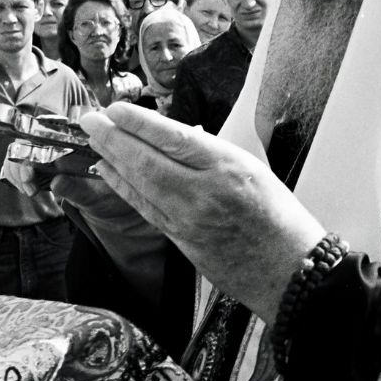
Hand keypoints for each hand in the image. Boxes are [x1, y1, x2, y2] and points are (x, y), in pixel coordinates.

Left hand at [81, 104, 324, 322]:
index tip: (116, 109)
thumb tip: (173, 135)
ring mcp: (189, 219)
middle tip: (89, 120)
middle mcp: (204, 192)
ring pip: (140, 185)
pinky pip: (144, 208)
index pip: (175, 138)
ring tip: (93, 140)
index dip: (140, 122)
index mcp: (228, 167)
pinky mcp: (180, 240)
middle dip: (114, 138)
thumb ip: (211, 151)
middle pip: (148, 160)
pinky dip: (123, 188)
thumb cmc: (278, 216)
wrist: (290, 271)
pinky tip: (108, 172)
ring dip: (112, 160)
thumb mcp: (253, 168)